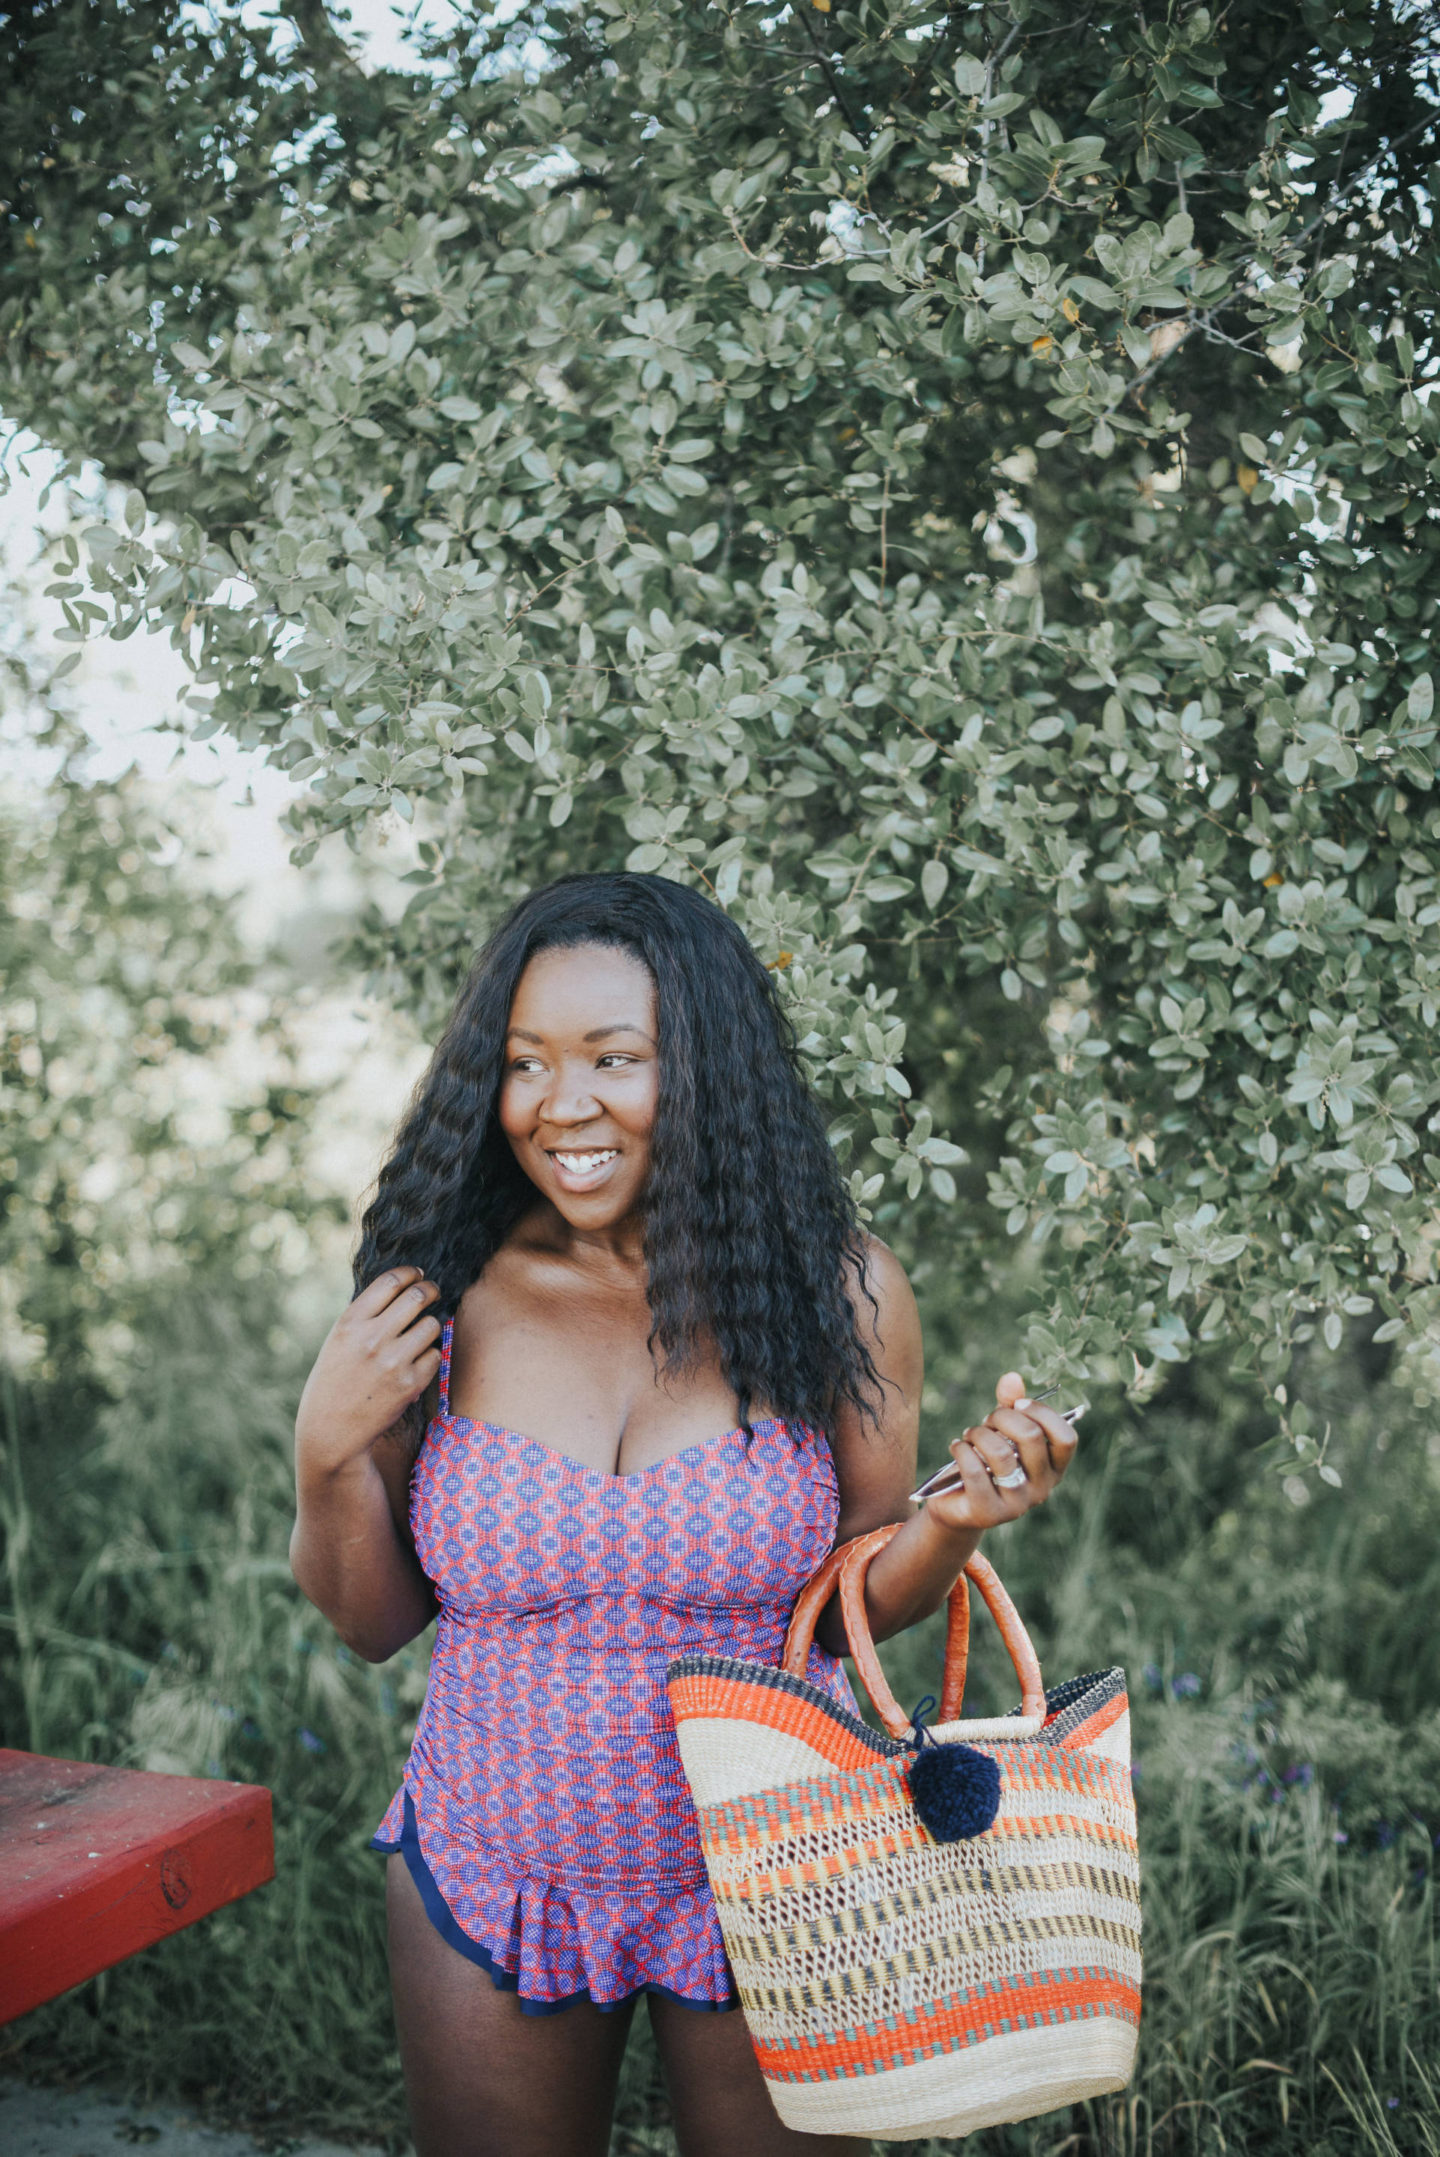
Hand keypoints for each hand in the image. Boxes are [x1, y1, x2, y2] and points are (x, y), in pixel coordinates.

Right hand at [294, 1267, 442, 1477]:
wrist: (331, 1431)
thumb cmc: (334, 1382)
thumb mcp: (338, 1341)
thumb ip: (366, 1316)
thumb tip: (405, 1287)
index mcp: (349, 1323)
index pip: (391, 1281)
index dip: (410, 1273)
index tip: (418, 1275)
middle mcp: (372, 1338)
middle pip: (418, 1296)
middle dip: (430, 1290)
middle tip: (433, 1292)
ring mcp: (393, 1362)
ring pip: (432, 1325)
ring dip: (431, 1326)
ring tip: (420, 1335)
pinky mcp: (410, 1384)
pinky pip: (436, 1355)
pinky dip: (430, 1356)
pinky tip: (415, 1363)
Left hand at [922, 1372, 1076, 1538]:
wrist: (957, 1503)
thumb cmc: (986, 1460)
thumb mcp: (1001, 1430)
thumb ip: (1010, 1404)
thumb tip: (1012, 1377)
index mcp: (1054, 1468)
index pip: (1066, 1439)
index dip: (1043, 1414)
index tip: (1018, 1404)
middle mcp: (1042, 1489)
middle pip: (1031, 1438)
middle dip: (1002, 1417)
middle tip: (987, 1420)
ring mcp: (1018, 1504)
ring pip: (1001, 1454)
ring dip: (979, 1434)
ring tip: (969, 1434)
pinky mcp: (990, 1513)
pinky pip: (976, 1472)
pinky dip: (962, 1451)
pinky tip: (956, 1446)